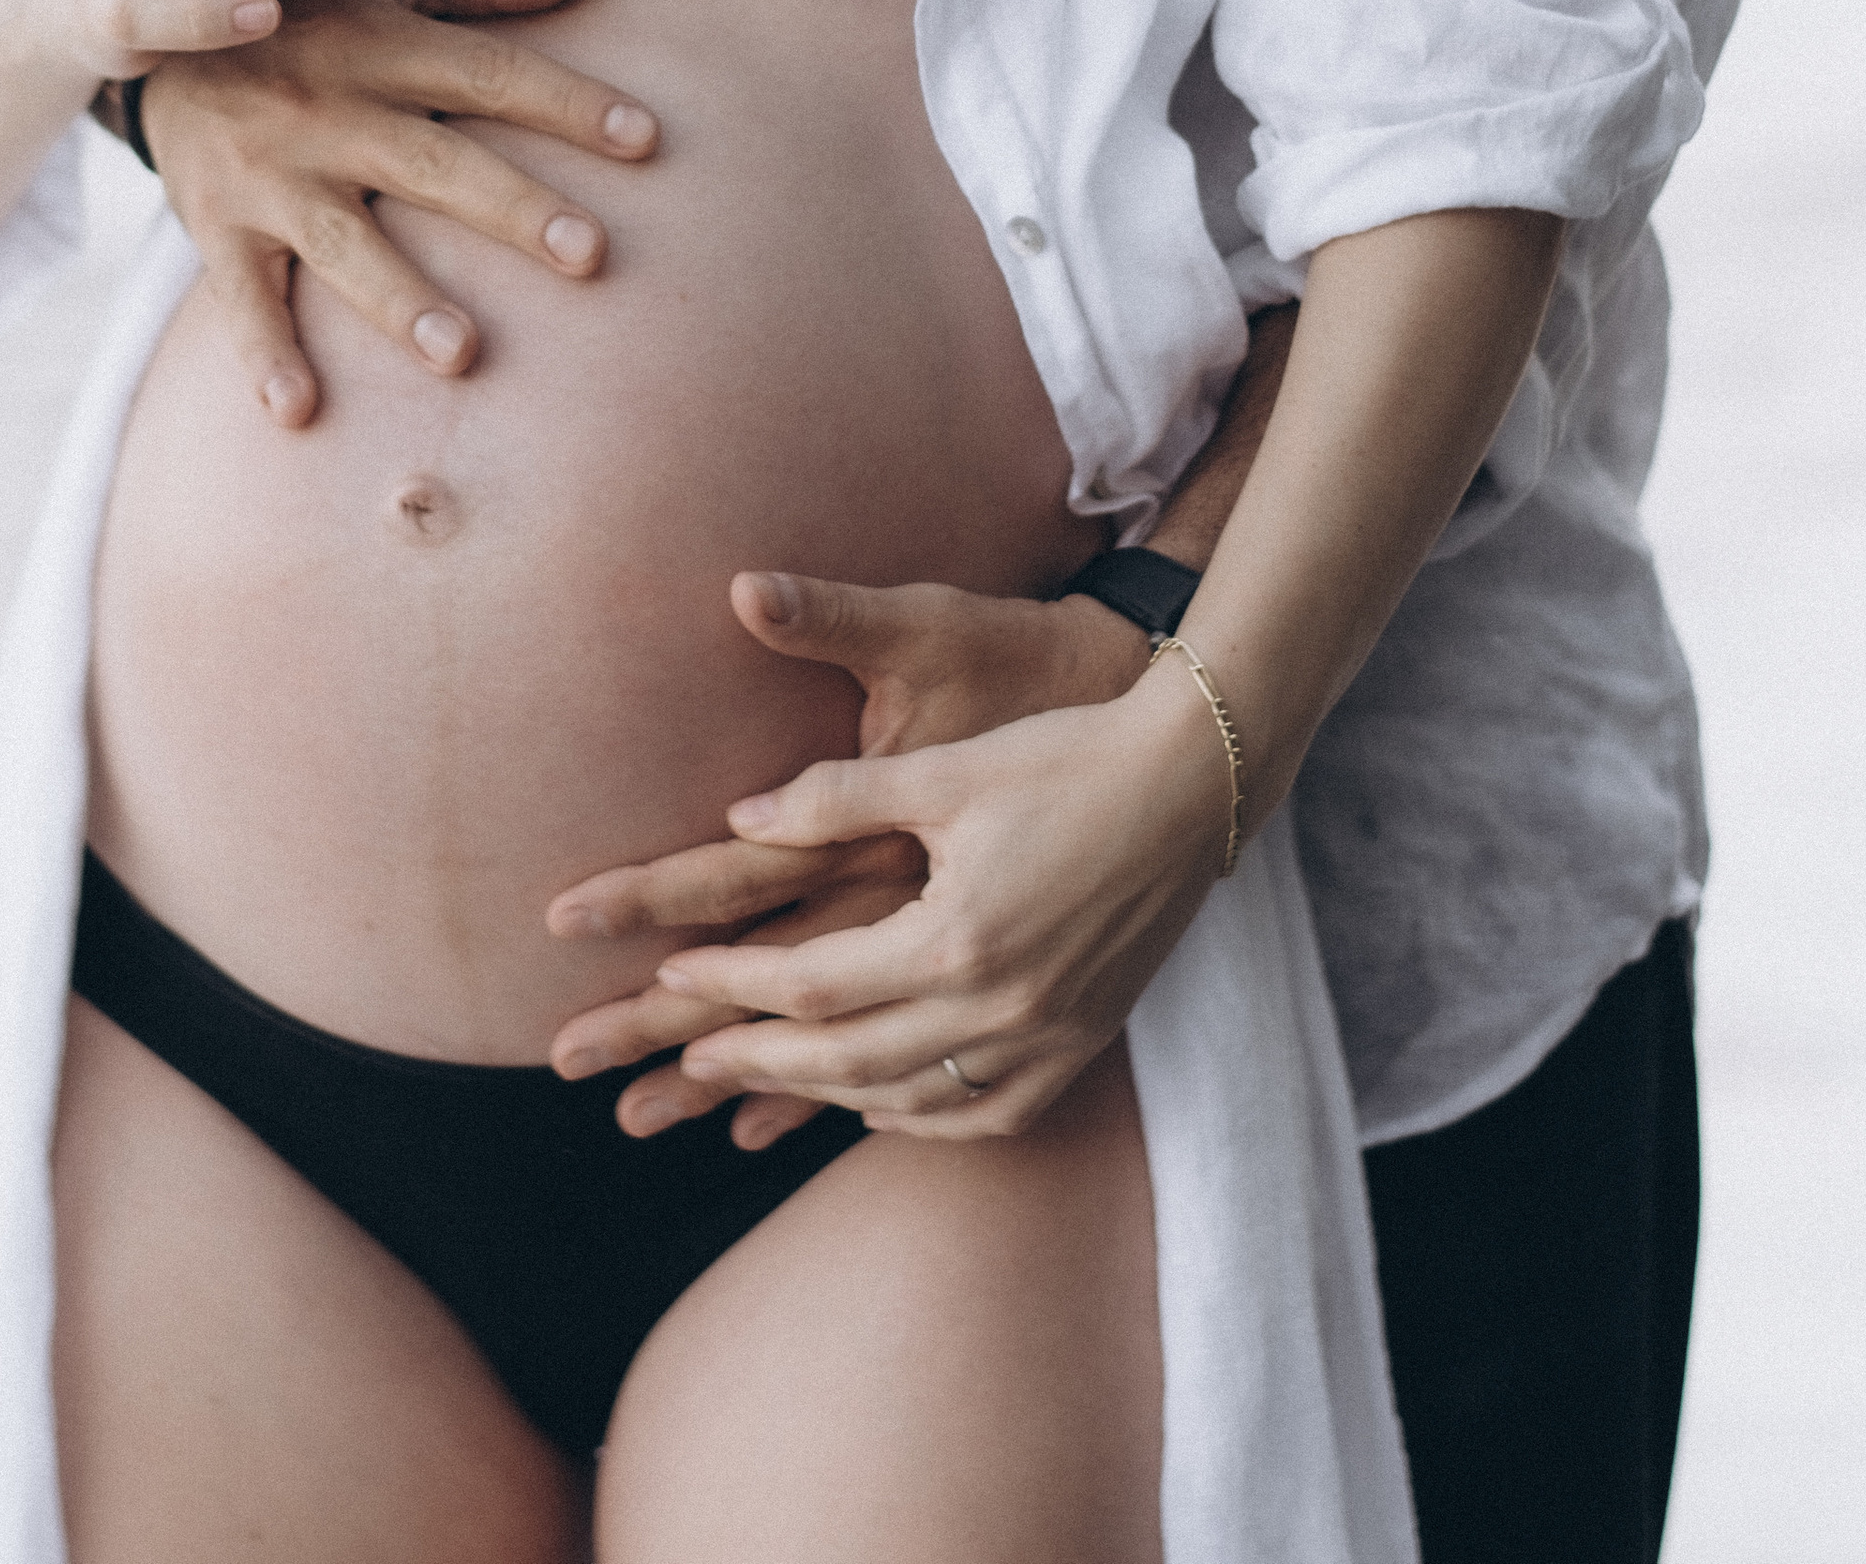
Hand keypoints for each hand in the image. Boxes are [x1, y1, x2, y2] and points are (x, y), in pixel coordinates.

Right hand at [144, 0, 658, 420]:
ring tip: (465, 354)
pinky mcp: (217, 220)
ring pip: (346, 243)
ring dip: (402, 301)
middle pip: (436, 164)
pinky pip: (242, 295)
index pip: (490, 72)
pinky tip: (298, 410)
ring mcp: (271, 171)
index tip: (646, 138)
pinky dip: (265, 353)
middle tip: (590, 253)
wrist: (158, 13)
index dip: (567, 102)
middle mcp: (329, 106)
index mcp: (382, 40)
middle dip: (513, 209)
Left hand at [546, 569, 1146, 1140]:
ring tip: (763, 1080)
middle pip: (848, 1060)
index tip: (672, 980)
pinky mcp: (1080, 1043)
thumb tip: (737, 818)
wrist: (1193, 782)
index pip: (813, 984)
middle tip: (685, 1059)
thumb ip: (834, 796)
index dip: (734, 986)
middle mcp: (1001, 1007)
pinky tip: (881, 1100)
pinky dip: (917, 1112)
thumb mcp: (944, 767)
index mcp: (957, 936)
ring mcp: (1047, 1038)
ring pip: (911, 1097)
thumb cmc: (1065, 753)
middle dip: (756, 1061)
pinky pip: (984, 1112)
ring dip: (828, 1094)